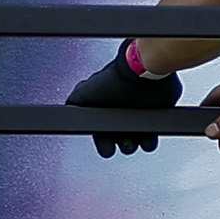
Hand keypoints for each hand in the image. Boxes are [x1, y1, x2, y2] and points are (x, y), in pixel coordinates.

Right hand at [66, 50, 181, 154]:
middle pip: (118, 144)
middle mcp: (120, 118)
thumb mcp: (84, 92)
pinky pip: (151, 140)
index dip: (103, 144)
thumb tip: (66, 111)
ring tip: (136, 135)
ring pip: (134, 145)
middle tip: (123, 138)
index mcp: (104, 114)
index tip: (107, 145)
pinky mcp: (153, 118)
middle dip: (121, 145)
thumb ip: (72, 103)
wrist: (142, 73)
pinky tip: (147, 132)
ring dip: (134, 144)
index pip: (101, 138)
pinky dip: (149, 141)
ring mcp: (136, 119)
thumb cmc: (114, 80)